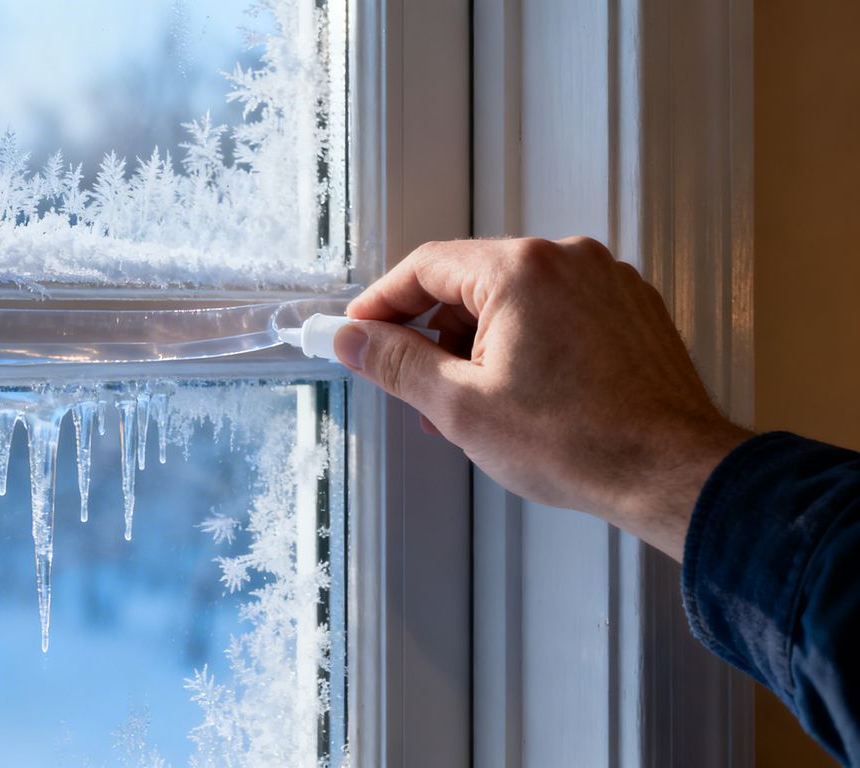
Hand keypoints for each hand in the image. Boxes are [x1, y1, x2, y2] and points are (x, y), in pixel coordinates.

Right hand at [336, 237, 751, 559]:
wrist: (669, 473)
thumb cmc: (580, 442)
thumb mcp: (459, 407)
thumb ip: (396, 363)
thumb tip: (355, 340)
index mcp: (521, 270)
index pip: (425, 268)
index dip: (382, 303)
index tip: (361, 332)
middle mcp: (568, 260)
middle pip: (471, 283)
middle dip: (436, 336)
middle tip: (420, 388)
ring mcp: (606, 282)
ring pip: (515, 300)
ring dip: (482, 345)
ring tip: (478, 407)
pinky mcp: (630, 309)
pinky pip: (558, 313)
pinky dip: (528, 345)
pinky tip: (524, 396)